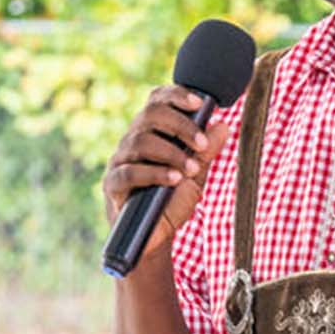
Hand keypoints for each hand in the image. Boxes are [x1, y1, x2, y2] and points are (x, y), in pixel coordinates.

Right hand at [101, 85, 232, 258]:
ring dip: (171, 153)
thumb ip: (205, 151)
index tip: (200, 103)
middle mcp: (132, 141)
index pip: (157, 101)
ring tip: (192, 170)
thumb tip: (221, 125)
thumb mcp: (195, 175)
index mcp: (151, 132)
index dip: (176, 95)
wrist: (156, 238)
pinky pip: (129, 172)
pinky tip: (174, 179)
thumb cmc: (172, 202)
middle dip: (180, 126)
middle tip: (201, 144)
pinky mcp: (112, 185)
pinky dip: (155, 173)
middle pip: (149, 114)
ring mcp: (120, 161)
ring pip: (140, 141)